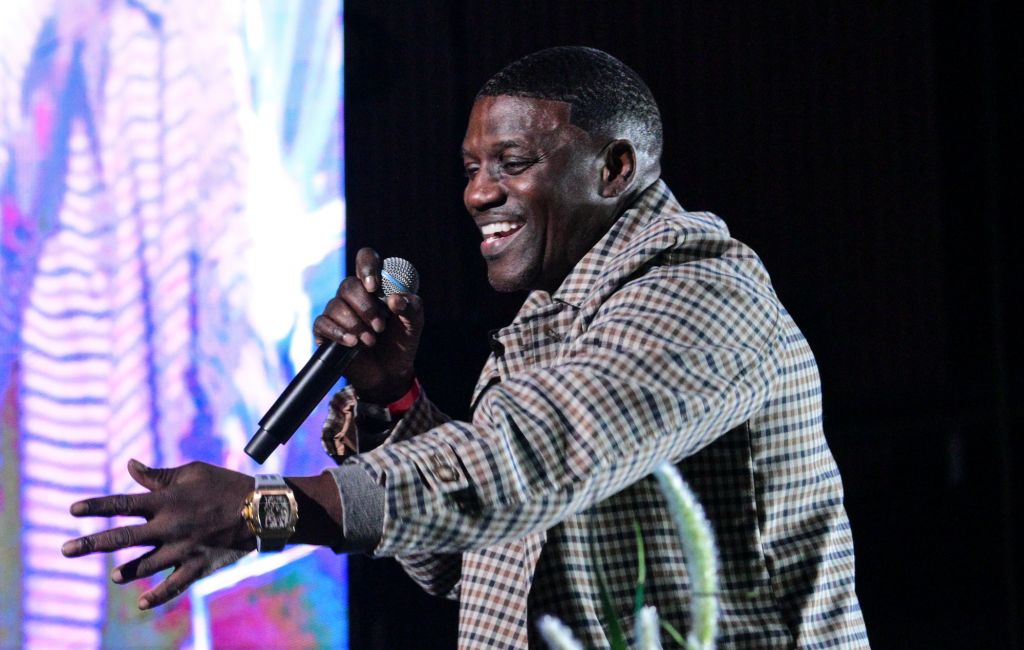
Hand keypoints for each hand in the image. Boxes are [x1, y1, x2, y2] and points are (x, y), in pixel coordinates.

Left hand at [62, 459, 255, 609]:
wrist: (261, 508)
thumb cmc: (225, 484)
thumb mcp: (192, 472)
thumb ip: (158, 476)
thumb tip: (130, 467)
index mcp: (166, 500)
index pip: (122, 503)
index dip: (96, 506)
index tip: (72, 509)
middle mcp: (169, 526)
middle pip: (122, 537)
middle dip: (91, 544)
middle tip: (65, 551)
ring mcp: (183, 549)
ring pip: (145, 565)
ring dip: (126, 571)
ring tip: (113, 576)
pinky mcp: (199, 565)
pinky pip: (175, 585)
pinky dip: (158, 595)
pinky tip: (142, 603)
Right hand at [313, 247, 423, 403]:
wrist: (389, 373)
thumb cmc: (401, 342)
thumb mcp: (414, 324)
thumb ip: (412, 307)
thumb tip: (396, 298)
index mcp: (376, 285)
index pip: (366, 259)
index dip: (367, 267)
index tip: (374, 286)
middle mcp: (354, 295)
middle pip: (348, 285)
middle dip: (366, 308)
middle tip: (380, 327)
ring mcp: (338, 312)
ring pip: (336, 306)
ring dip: (355, 324)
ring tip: (370, 341)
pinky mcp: (326, 331)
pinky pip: (322, 323)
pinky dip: (338, 333)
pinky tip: (352, 343)